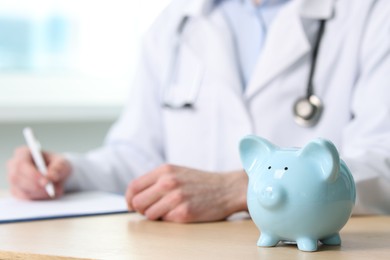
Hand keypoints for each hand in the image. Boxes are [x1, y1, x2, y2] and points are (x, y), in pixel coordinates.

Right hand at [7, 146, 71, 199]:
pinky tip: (48, 194)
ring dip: (39, 193)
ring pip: (21, 190)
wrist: (57, 173)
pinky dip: (38, 198)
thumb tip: (50, 178)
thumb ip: (57, 169)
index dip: (32, 174)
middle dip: (36, 187)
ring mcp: (13, 179)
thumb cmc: (57, 164)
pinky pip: (24, 198)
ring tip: (55, 191)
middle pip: (17, 178)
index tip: (45, 182)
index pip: (21, 164)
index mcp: (23, 153)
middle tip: (52, 191)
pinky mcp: (16, 191)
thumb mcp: (62, 163)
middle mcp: (14, 165)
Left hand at [126, 164, 247, 222]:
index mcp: (164, 170)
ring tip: (170, 210)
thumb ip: (156, 180)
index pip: (133, 187)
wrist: (227, 189)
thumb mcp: (177, 172)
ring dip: (156, 215)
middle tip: (153, 209)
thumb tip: (134, 196)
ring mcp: (176, 198)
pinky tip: (181, 212)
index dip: (129, 199)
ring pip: (148, 215)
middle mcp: (168, 182)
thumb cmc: (200, 182)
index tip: (131, 205)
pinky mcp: (184, 213)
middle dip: (142, 209)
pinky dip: (170, 219)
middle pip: (137, 202)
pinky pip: (164, 221)